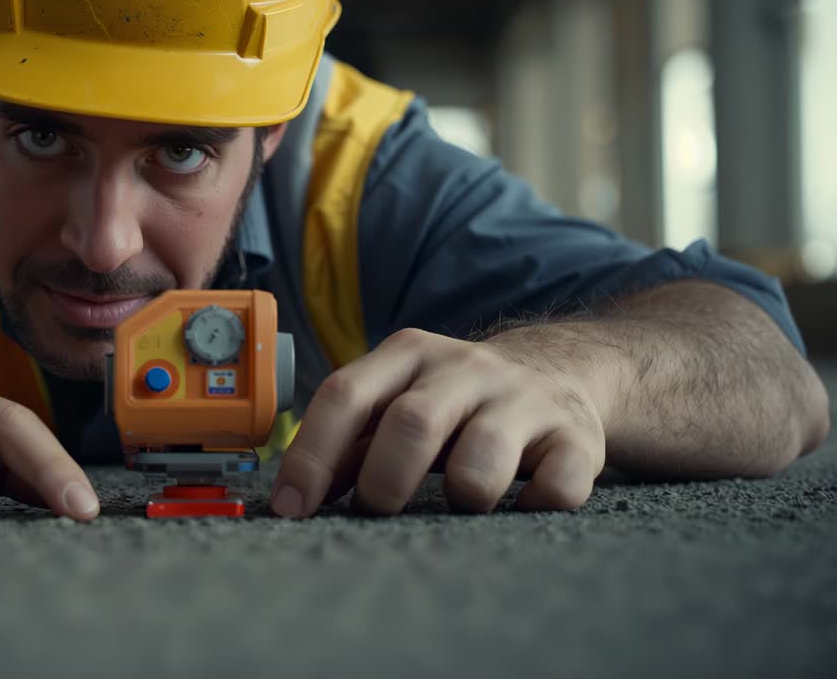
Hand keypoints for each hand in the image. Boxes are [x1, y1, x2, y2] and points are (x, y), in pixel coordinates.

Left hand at [270, 328, 605, 516]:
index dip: (311, 456)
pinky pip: (556, 485)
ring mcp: (523, 400)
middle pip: (410, 423)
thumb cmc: (453, 403)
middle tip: (376, 512)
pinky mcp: (577, 437)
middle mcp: (464, 369)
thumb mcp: (397, 401)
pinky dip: (534, 505)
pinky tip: (523, 504)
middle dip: (383, 482)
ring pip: (482, 458)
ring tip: (460, 503)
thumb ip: (348, 444)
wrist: (559, 370)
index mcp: (407, 356)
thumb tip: (290, 499)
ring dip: (462, 494)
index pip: (345, 395)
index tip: (290, 509)